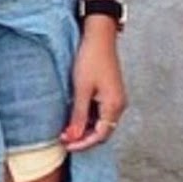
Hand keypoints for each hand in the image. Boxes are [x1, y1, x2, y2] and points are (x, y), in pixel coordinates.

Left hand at [60, 23, 126, 152]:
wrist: (99, 36)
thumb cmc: (91, 59)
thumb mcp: (81, 89)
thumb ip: (78, 115)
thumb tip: (73, 137)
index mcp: (114, 106)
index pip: (100, 136)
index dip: (82, 144)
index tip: (66, 145)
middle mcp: (118, 105)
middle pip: (102, 131)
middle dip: (83, 138)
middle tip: (63, 138)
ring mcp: (115, 98)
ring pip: (101, 122)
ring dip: (85, 128)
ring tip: (66, 128)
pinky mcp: (110, 92)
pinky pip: (100, 112)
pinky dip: (88, 118)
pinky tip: (74, 115)